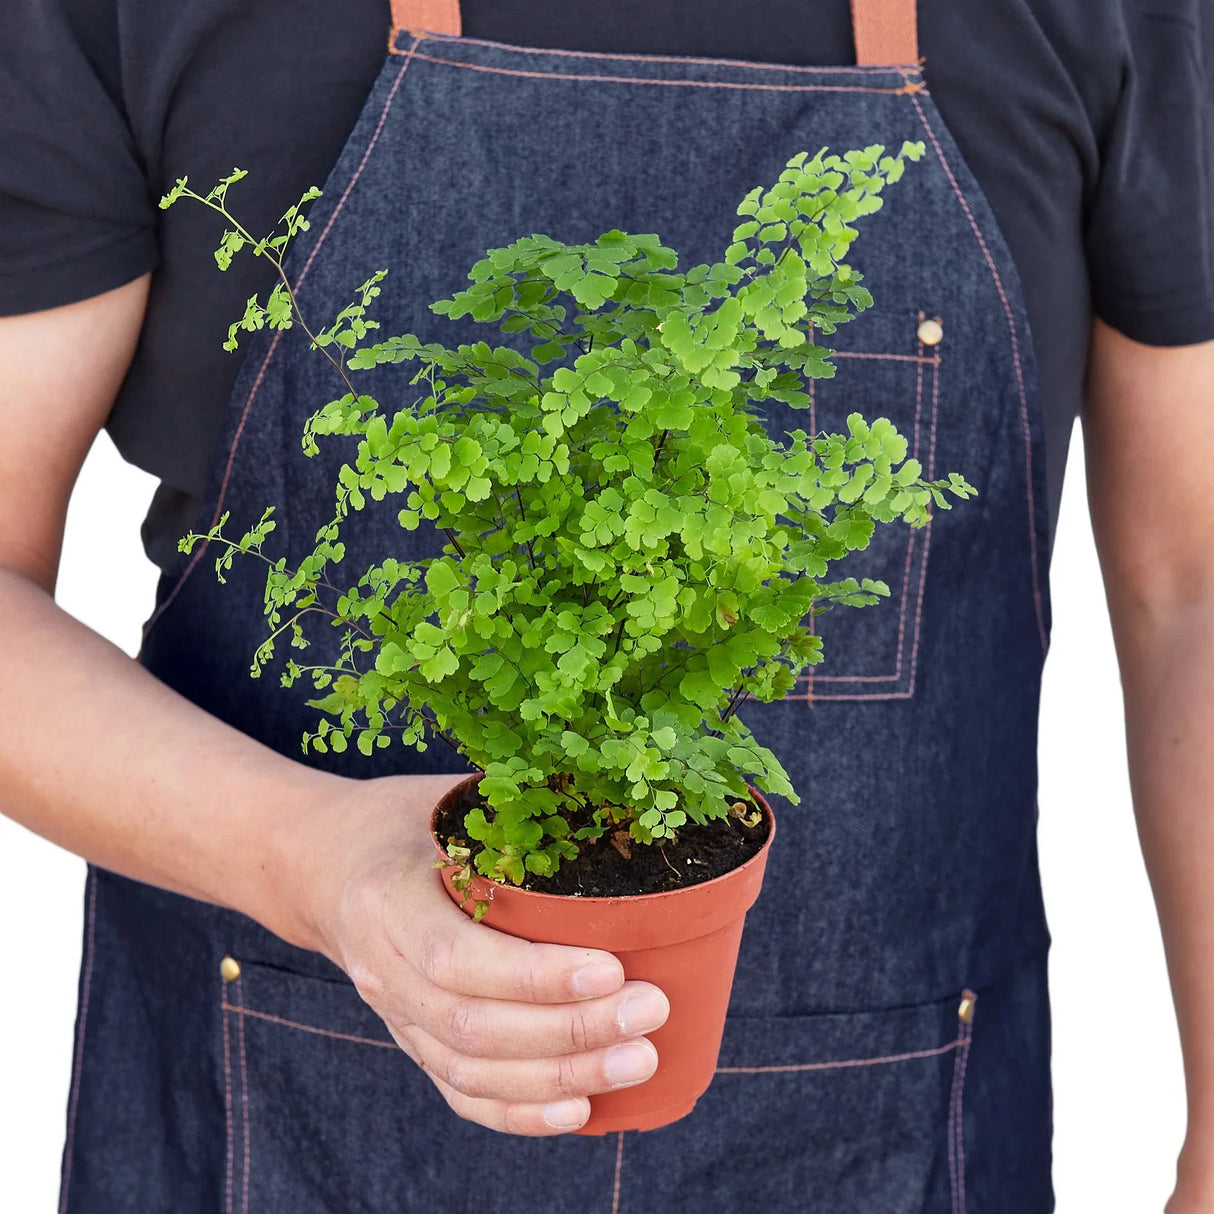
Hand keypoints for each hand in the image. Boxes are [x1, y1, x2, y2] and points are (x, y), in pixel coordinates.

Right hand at [288, 772, 670, 1134]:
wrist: (327, 864)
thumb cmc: (405, 821)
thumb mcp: (447, 800)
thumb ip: (514, 815)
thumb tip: (618, 816)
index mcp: (386, 899)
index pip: (456, 957)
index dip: (535, 976)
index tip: (612, 968)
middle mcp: (381, 968)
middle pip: (472, 1026)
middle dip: (570, 1030)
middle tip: (649, 1010)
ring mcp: (393, 1014)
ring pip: (471, 1070)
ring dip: (562, 1076)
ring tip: (638, 1058)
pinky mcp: (411, 1040)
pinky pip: (461, 1093)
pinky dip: (521, 1112)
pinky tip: (581, 1110)